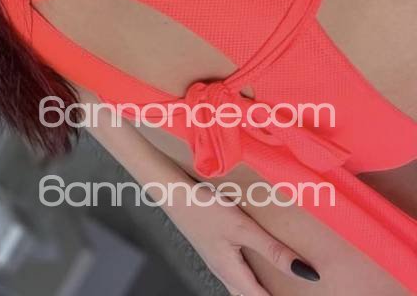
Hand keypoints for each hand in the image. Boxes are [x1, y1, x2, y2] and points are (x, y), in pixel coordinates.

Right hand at [163, 184, 320, 294]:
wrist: (171, 192)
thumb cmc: (204, 209)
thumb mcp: (242, 228)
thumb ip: (273, 250)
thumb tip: (307, 274)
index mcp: (232, 273)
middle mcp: (223, 273)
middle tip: (289, 291)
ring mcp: (217, 263)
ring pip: (242, 288)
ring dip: (259, 290)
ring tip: (278, 284)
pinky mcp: (214, 251)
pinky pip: (236, 275)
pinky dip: (250, 279)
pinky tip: (257, 265)